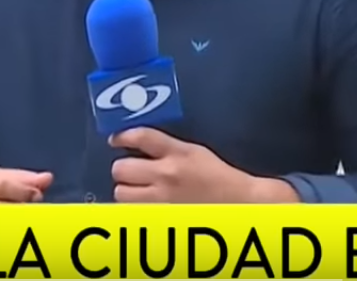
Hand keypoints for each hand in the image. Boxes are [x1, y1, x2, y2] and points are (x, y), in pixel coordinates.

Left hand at [109, 128, 296, 203]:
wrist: (240, 202)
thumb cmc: (217, 177)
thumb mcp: (194, 152)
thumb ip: (167, 148)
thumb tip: (137, 144)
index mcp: (178, 153)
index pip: (140, 137)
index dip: (122, 137)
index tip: (116, 140)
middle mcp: (166, 175)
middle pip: (121, 168)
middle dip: (124, 170)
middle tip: (132, 173)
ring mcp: (161, 200)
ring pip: (120, 194)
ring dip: (127, 191)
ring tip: (139, 192)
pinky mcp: (160, 219)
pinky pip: (131, 213)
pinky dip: (134, 210)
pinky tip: (144, 207)